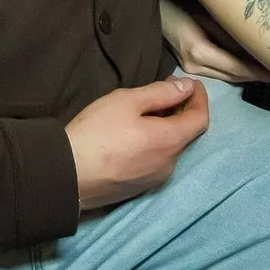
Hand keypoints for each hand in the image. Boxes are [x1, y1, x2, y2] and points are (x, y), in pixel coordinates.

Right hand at [65, 77, 208, 210]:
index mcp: (170, 141)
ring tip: (150, 108)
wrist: (68, 174)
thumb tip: (188, 88)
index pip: (201, 118)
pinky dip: (157, 141)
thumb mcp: (127, 101)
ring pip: (171, 147)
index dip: (199, 97)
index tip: (191, 82)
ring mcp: (155, 179)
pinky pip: (157, 159)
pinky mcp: (139, 187)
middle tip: (167, 88)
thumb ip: (161, 93)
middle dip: (183, 109)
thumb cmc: (97, 131)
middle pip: (187, 134)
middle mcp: (170, 164)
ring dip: (169, 125)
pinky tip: (138, 132)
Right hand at [160, 0, 269, 83]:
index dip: (263, 73)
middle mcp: (195, 66)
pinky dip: (238, 71)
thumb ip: (230, 32)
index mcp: (200, 52)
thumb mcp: (207, 11)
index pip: (239, 67)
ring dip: (252, 76)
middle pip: (236, 76)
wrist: (151, 6)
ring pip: (229, 77)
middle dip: (262, 77)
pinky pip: (220, 72)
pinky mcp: (189, 66)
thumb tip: (259, 47)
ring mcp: (190, 69)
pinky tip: (253, 69)